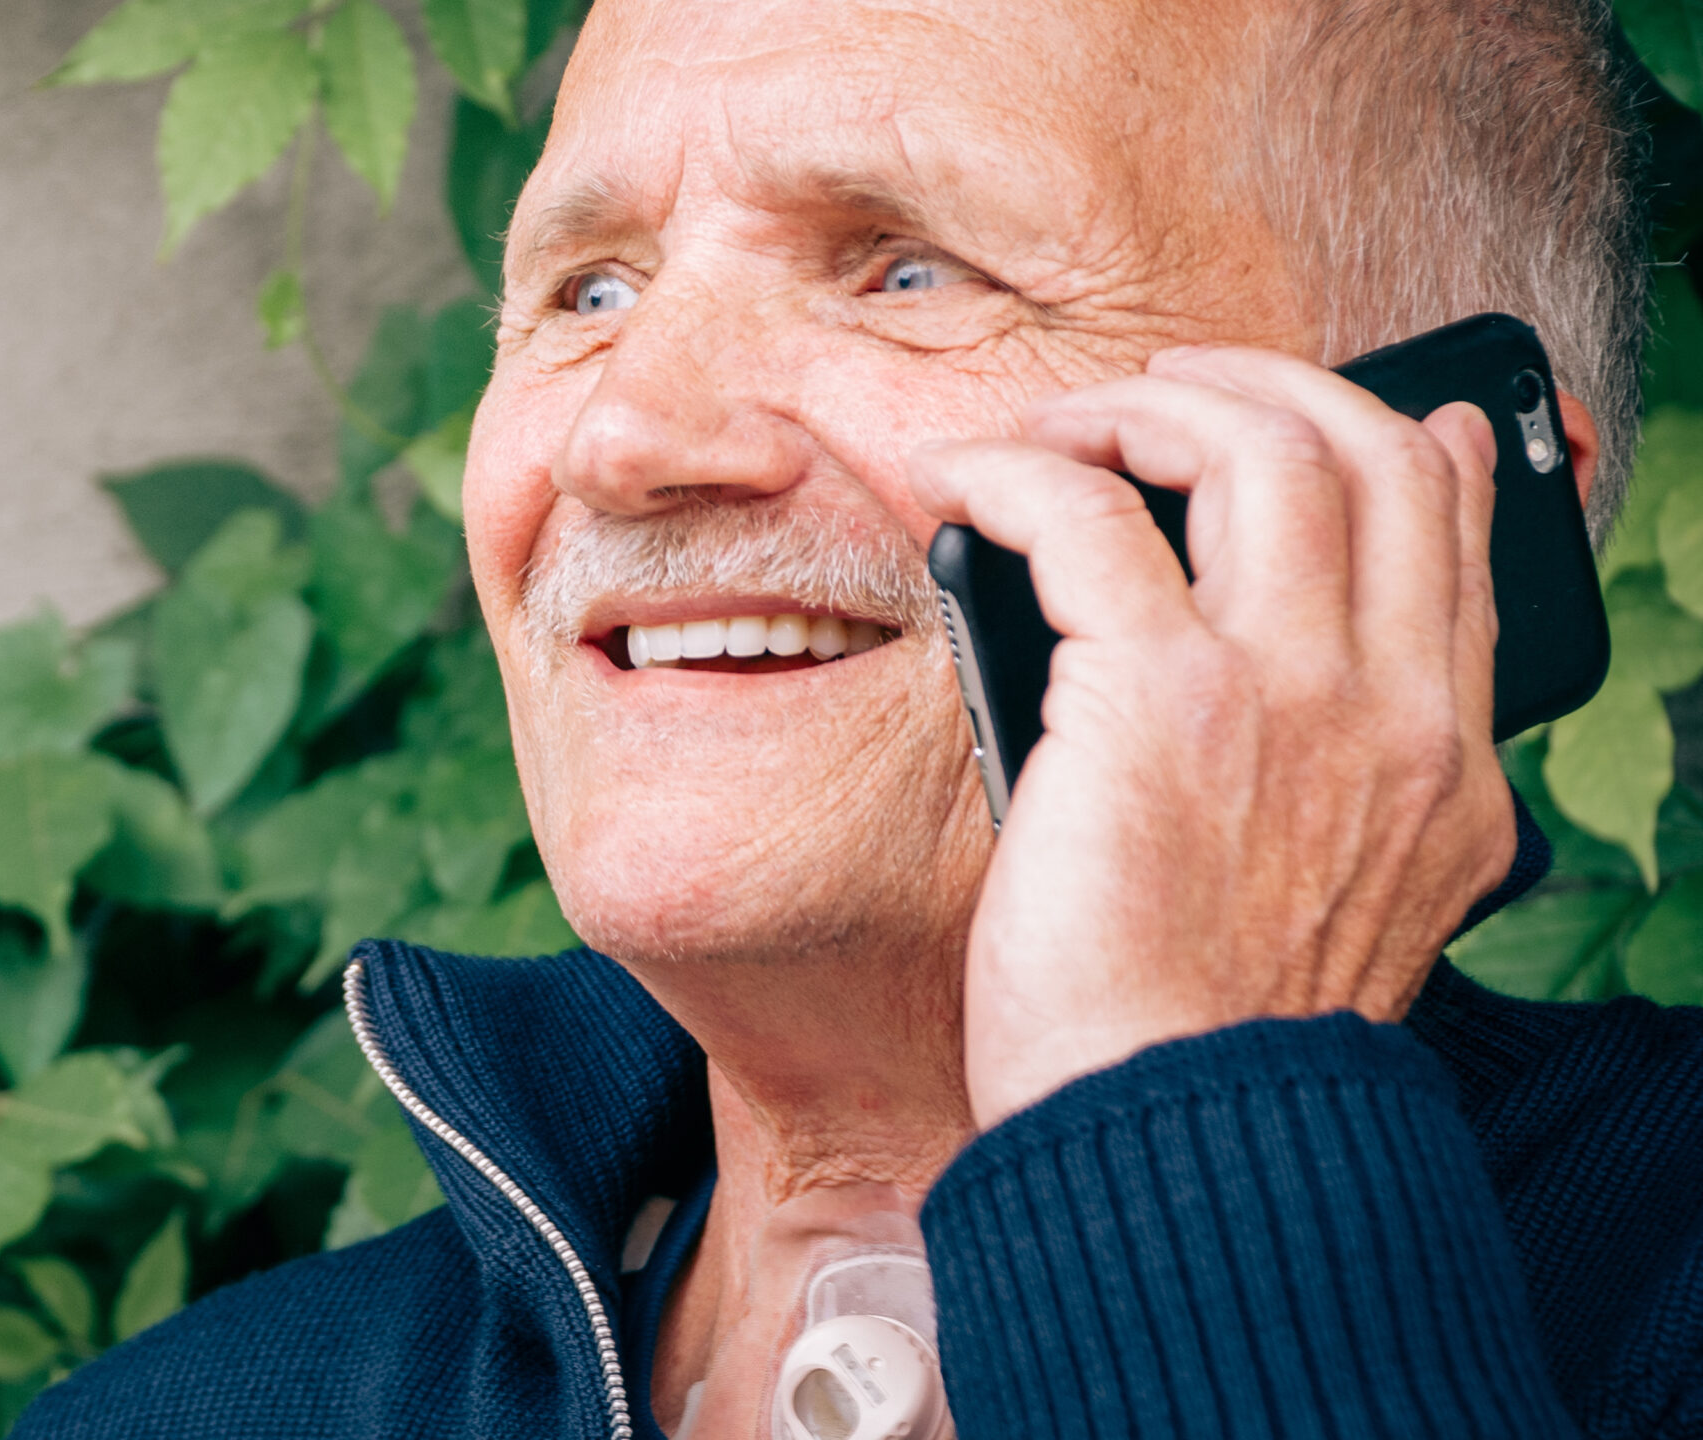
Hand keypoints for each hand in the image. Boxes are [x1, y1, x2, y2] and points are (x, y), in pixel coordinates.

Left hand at [907, 345, 1515, 1128]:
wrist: (1180, 1139)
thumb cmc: (1203, 1044)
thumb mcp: (1332, 916)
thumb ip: (1329, 797)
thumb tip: (1282, 695)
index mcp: (1443, 771)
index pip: (1457, 549)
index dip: (1413, 450)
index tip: (1374, 418)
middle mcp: (1392, 712)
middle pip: (1369, 454)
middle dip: (1264, 389)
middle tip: (1166, 392)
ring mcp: (1292, 693)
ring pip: (1256, 446)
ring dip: (1144, 409)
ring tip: (1061, 432)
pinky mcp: (1160, 698)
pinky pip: (1085, 514)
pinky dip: (1017, 473)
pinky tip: (965, 486)